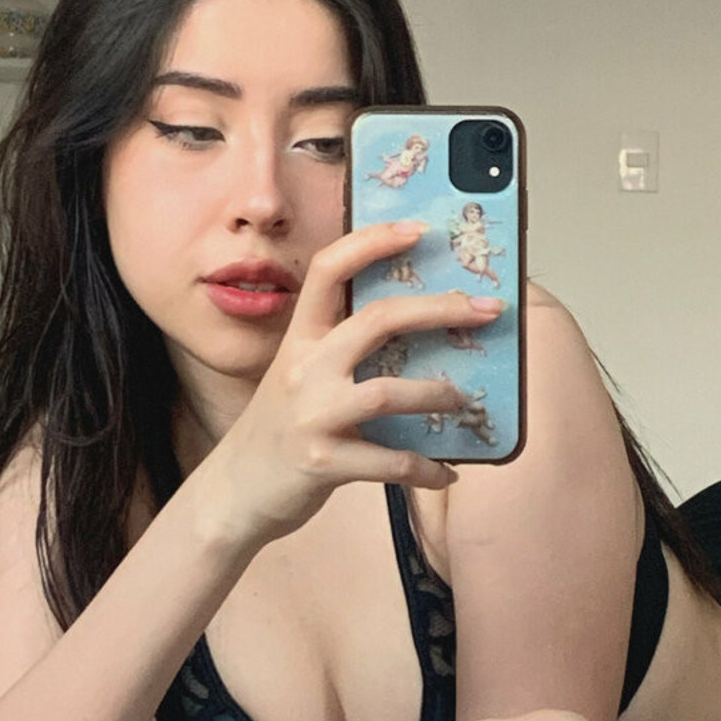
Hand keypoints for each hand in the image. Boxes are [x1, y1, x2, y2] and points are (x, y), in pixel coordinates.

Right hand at [205, 221, 504, 546]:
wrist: (233, 491)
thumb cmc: (280, 427)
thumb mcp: (300, 374)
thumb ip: (342, 347)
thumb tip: (418, 322)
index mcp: (301, 338)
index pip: (331, 270)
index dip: (372, 242)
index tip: (418, 229)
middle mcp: (305, 368)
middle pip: (377, 320)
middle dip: (440, 309)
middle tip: (488, 309)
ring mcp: (312, 415)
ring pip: (387, 392)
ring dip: (436, 394)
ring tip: (464, 399)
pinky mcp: (322, 463)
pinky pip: (389, 462)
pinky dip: (425, 468)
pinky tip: (445, 472)